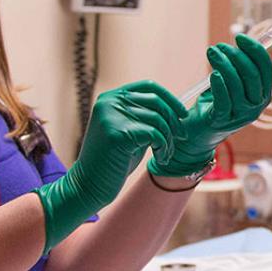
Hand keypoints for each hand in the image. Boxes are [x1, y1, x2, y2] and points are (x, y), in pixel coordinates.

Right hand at [33, 80, 186, 253]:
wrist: (88, 184)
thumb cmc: (111, 160)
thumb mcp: (127, 132)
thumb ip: (143, 117)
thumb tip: (175, 109)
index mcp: (109, 98)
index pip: (148, 86)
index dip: (169, 98)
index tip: (182, 114)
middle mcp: (108, 103)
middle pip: (155, 102)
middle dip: (174, 121)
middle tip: (180, 138)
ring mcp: (111, 116)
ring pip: (157, 120)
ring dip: (169, 139)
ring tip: (165, 153)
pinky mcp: (117, 133)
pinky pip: (154, 135)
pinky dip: (164, 147)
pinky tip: (160, 159)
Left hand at [148, 34, 271, 177]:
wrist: (197, 133)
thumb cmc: (213, 104)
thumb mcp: (228, 85)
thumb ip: (235, 69)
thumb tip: (237, 43)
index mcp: (261, 94)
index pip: (265, 68)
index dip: (254, 50)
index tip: (240, 37)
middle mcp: (255, 106)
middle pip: (252, 75)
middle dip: (236, 55)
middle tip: (219, 46)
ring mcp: (240, 115)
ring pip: (237, 85)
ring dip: (223, 64)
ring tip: (211, 53)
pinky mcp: (223, 121)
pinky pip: (224, 100)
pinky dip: (219, 85)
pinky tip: (212, 74)